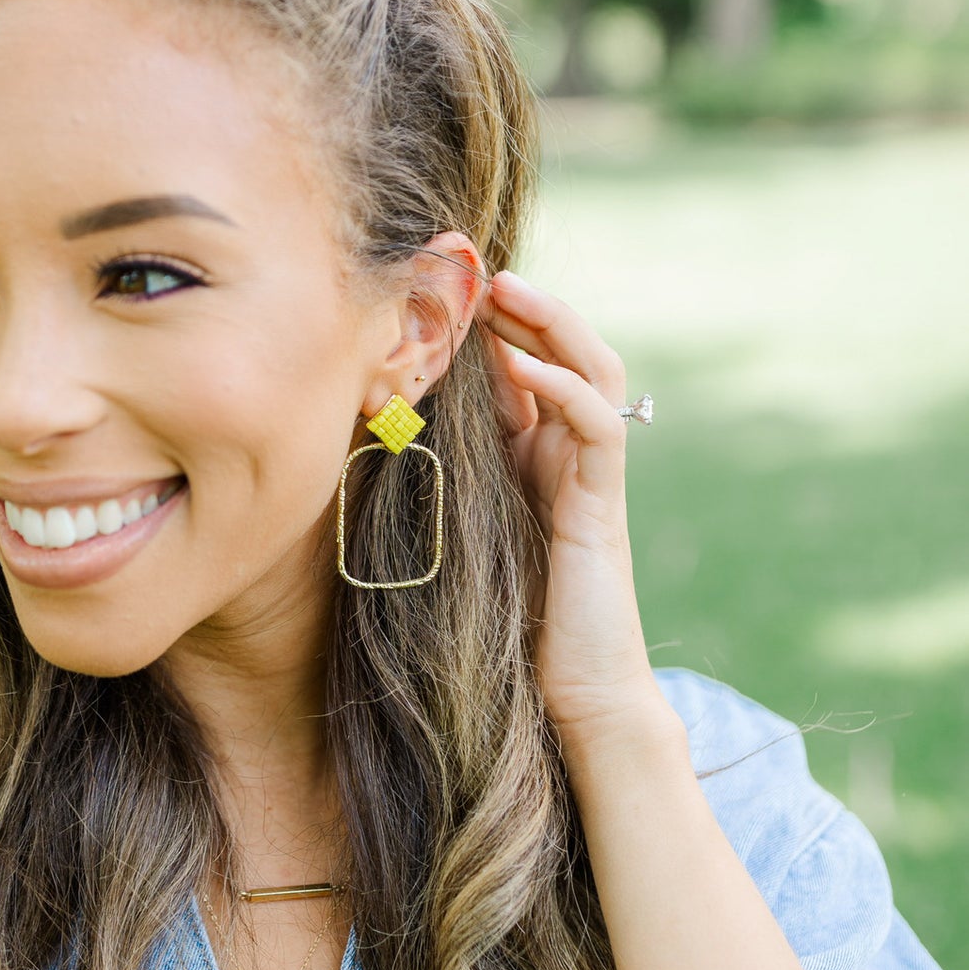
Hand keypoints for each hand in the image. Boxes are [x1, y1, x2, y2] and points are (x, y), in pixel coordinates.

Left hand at [483, 271, 661, 748]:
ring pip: (593, 371)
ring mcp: (591, 477)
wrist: (573, 699)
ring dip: (552, 324)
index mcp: (534, 459)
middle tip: (475, 270)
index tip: (441, 290)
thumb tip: (367, 436)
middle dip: (523, 306)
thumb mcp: (455, 533)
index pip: (523, 367)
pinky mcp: (601, 506)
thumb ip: (436, 482)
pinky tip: (526, 367)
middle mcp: (567, 457)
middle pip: (564, 352)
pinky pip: (596, 426)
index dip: (491, 325)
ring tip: (508, 291)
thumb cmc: (506, 626)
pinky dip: (564, 388)